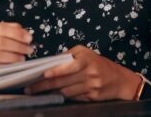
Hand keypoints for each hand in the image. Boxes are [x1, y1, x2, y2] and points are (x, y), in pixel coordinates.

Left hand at [24, 45, 139, 100]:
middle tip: (29, 88)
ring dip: (50, 92)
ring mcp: (90, 87)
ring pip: (66, 91)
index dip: (54, 72)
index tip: (41, 75)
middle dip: (44, 85)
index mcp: (86, 60)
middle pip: (62, 81)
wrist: (121, 80)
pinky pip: (73, 97)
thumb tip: (50, 62)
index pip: (67, 66)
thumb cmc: (99, 63)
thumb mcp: (85, 53)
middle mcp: (89, 73)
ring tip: (36, 92)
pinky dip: (62, 96)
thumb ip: (68, 56)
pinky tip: (52, 95)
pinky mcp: (91, 97)